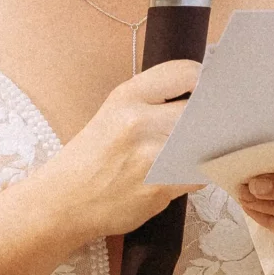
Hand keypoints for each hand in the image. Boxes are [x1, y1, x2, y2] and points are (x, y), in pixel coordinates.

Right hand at [47, 62, 200, 240]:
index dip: (205, 82)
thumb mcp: (114, 114)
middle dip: (209, 119)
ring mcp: (150, 154)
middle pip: (201, 109)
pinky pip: (199, 173)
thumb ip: (154, 101)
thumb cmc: (92, 158)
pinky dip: (196, 175)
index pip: (186, 73)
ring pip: (204, 142)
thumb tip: (205, 95)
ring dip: (205, 149)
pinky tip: (180, 175)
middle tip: (208, 127)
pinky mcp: (159, 184)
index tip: (210, 92)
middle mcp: (138, 120)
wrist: (64, 201)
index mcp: (126, 96)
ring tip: (191, 153)